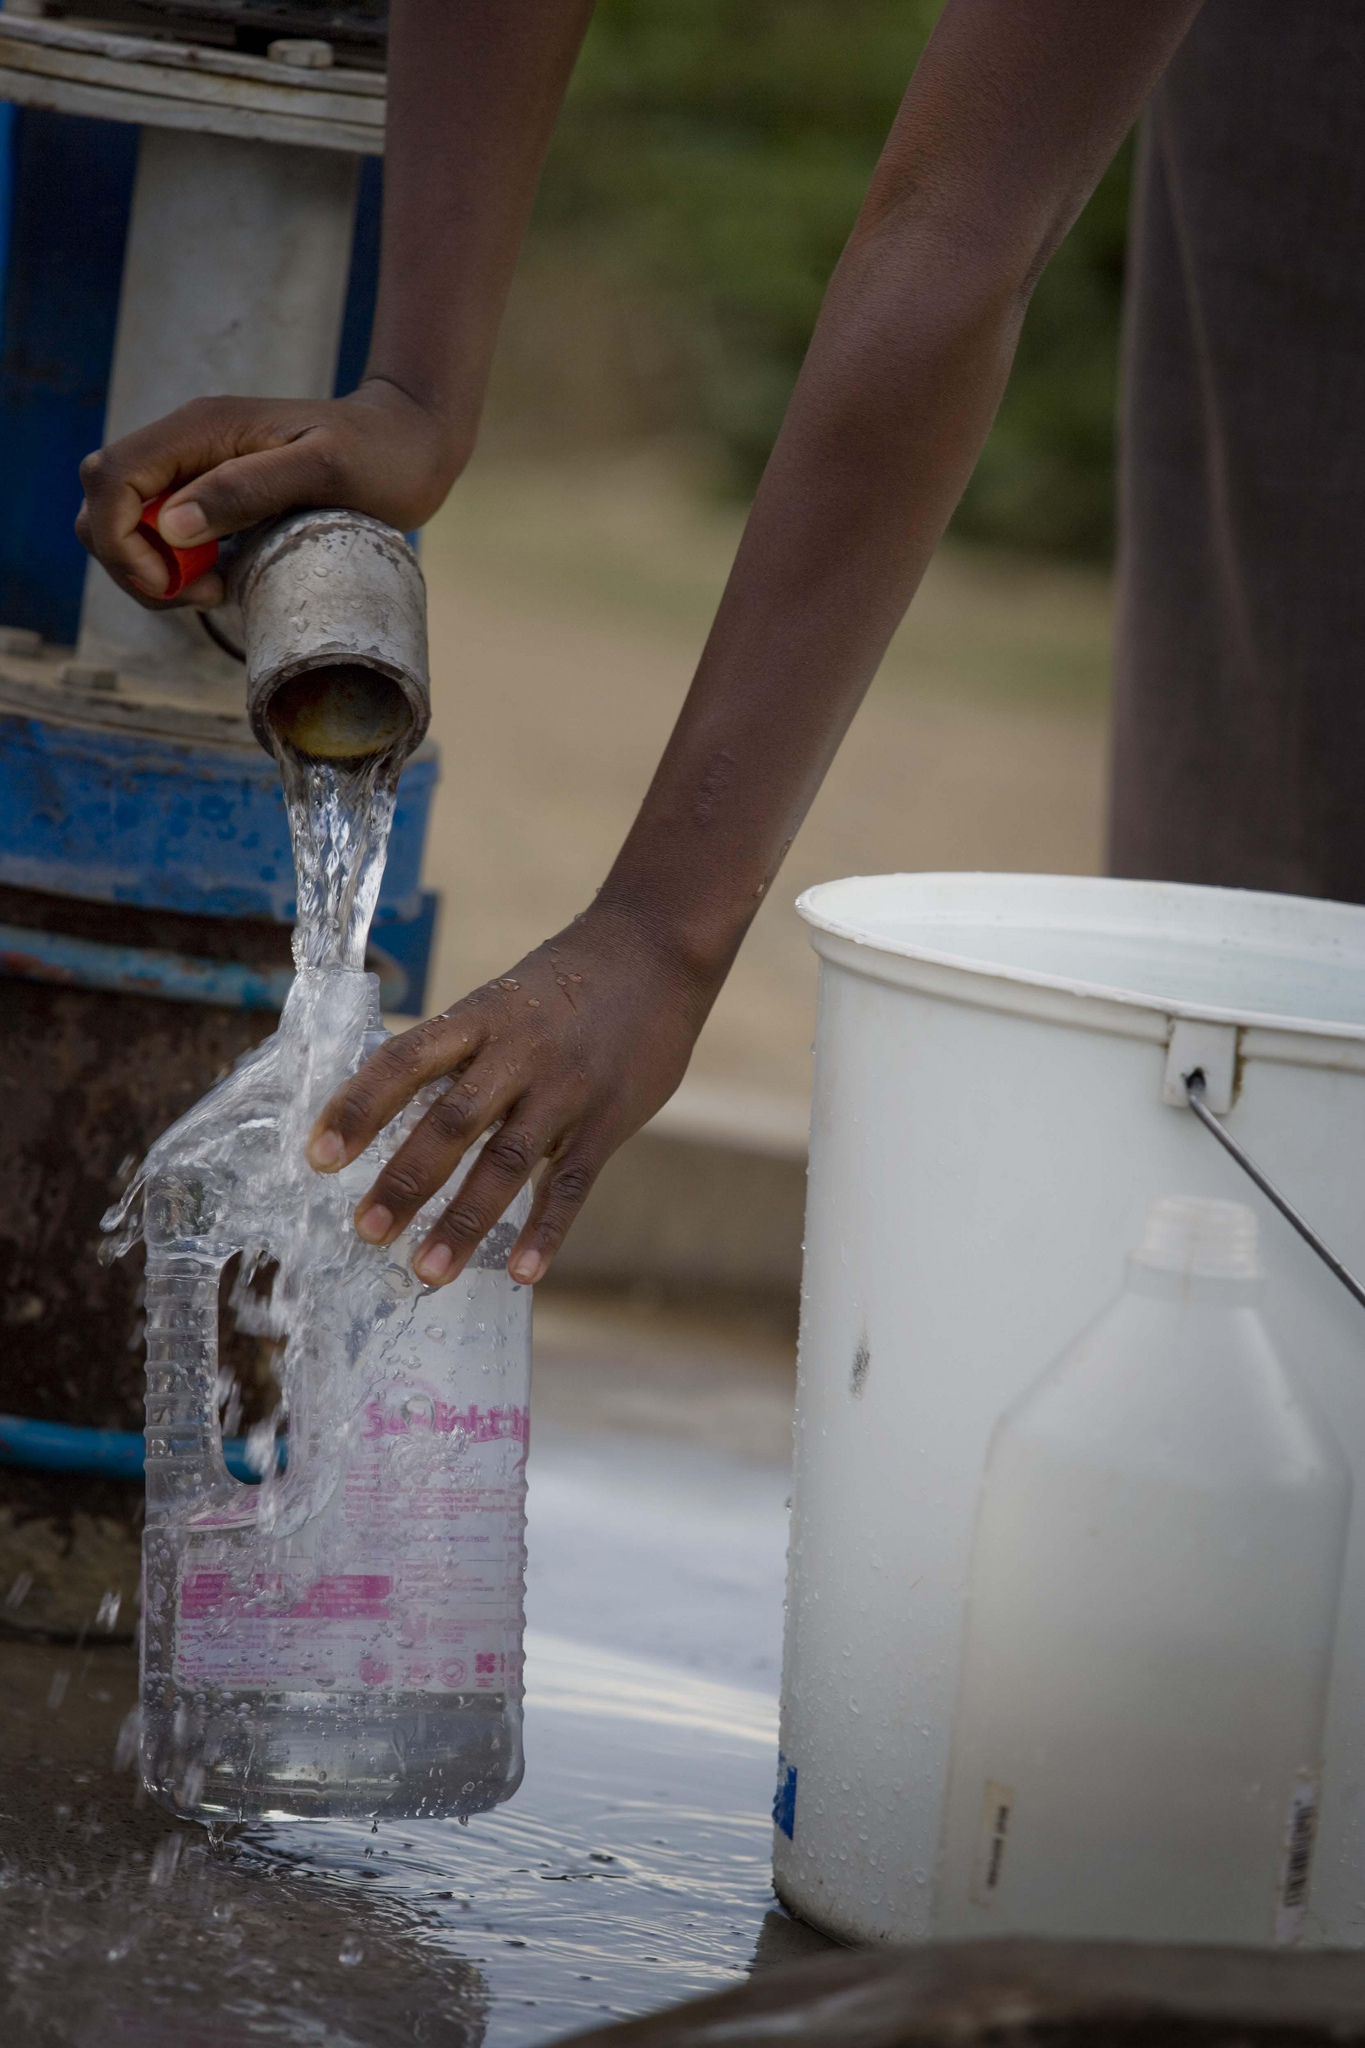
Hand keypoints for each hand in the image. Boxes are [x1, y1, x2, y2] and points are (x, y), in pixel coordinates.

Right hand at [74, 377, 463, 609]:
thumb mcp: (326, 472)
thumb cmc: (381, 455)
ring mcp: (198, 469)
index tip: (172, 585)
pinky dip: (176, 568)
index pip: (111, 478)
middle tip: (198, 593)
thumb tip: (172, 524)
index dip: (119, 540)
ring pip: (126, 521)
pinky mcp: (214, 495)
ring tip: (215, 588)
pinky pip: (163, 535)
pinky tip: (223, 579)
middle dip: (130, 561)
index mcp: (202, 429)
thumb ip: (248, 489)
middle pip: (104, 502)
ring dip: (152, 569)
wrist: (411, 443)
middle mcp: (189, 443)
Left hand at [305, 905, 718, 1286]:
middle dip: (406, 1180)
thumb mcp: (505, 1000)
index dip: (358, 1107)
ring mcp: (567, 1088)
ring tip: (426, 1272)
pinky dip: (546, 1232)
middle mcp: (518, 1052)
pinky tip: (522, 1275)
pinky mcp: (609, 1120)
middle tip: (365, 1232)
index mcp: (480, 1017)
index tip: (317, 1157)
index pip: (405, 1061)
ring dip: (464, 1221)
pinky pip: (572, 1184)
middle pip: (451, 1121)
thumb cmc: (568, 983)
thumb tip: (397, 1116)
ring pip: (507, 1163)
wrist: (659, 948)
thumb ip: (462, 1055)